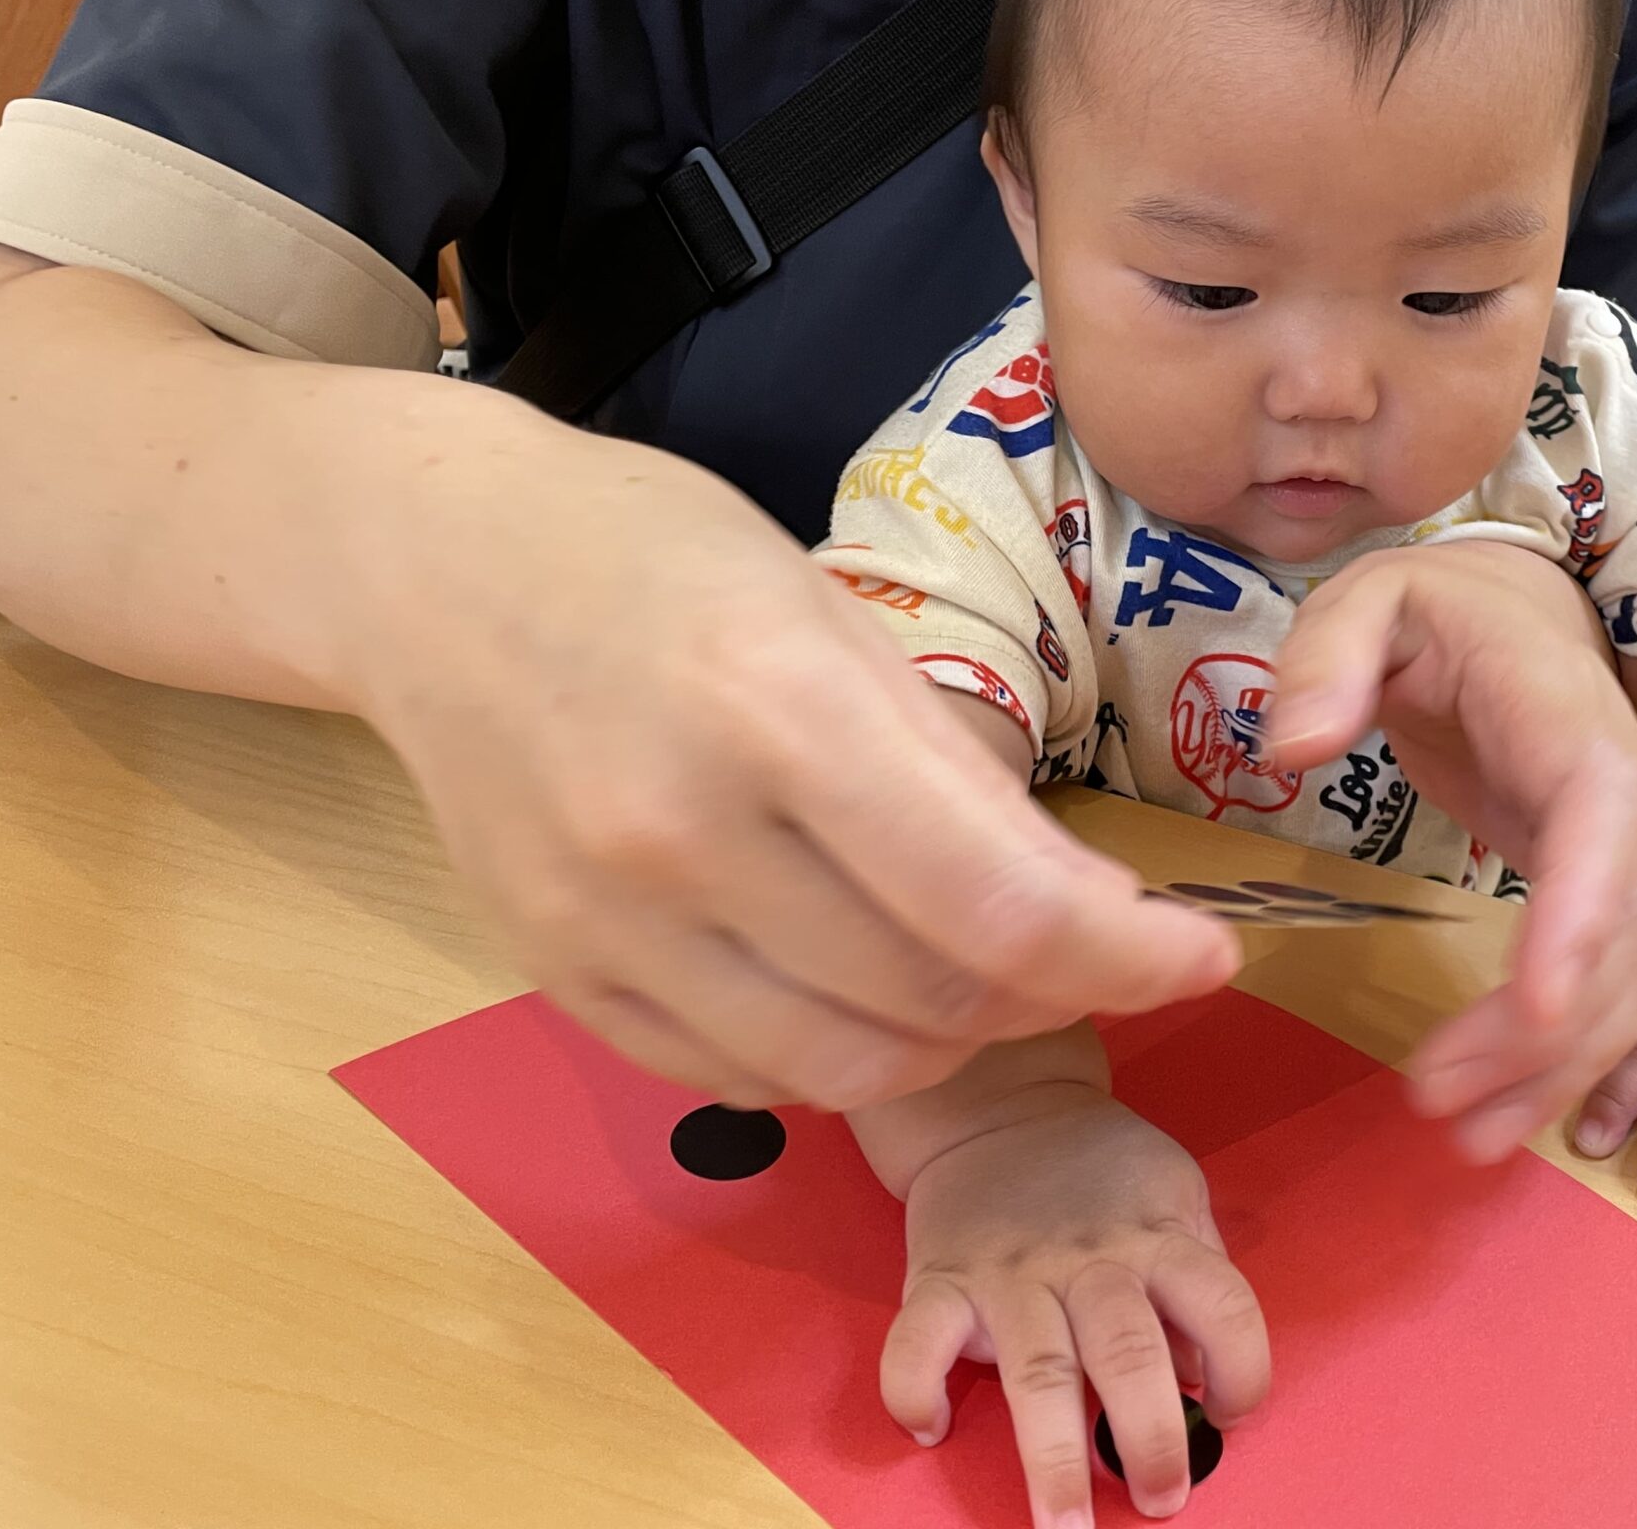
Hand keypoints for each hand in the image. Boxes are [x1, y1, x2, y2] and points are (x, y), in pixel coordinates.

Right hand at [361, 432, 1236, 1111]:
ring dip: (952, 1040)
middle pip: (936, 1003)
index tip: (1203, 956)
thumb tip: (1079, 909)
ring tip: (977, 971)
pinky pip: (744, 1079)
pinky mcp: (557, 979)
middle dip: (1054, 992)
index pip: (997, 905)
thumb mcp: (833, 613)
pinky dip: (834, 1054)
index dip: (1130, 957)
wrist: (432, 572)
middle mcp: (681, 833)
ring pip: (848, 1071)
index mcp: (776, 708)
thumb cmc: (657, 557)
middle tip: (1085, 945)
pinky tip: (852, 978)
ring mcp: (603, 924)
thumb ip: (952, 768)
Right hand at [882, 1089, 1267, 1526]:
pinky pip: (918, 1340)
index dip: (1243, 1366)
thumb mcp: (1173, 1194)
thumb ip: (1194, 1271)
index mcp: (1154, 1238)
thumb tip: (1202, 1375)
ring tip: (1065, 1525)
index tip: (1233, 1413)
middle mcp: (1086, 1260)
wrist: (1000, 1107)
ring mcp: (1009, 1272)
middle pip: (1127, 1352)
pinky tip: (931, 1428)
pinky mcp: (941, 1277)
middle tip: (1162, 1499)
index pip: (1223, 1304)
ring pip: (1037, 1370)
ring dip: (1051, 1457)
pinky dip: (915, 1389)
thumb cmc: (1101, 1172)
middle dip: (1149, 1437)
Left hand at [1264, 542, 1636, 1164]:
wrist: (1519, 610)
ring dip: (1554, 1066)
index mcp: (1564, 716)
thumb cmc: (1435, 607)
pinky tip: (1501, 1115)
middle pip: (1616, 927)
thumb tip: (1294, 747)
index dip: (1578, 914)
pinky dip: (1560, 1060)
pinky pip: (1602, 990)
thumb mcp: (1369, 594)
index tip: (1537, 1004)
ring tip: (1466, 1136)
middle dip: (1543, 1028)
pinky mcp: (1591, 894)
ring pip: (1622, 978)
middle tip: (1441, 1099)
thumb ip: (1327, 655)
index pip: (1598, 817)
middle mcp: (1615, 795)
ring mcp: (1614, 851)